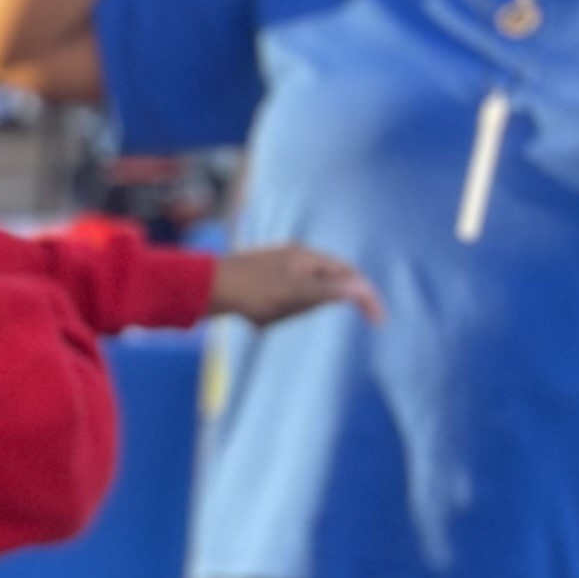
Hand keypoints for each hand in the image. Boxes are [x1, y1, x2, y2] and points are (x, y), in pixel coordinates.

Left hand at [210, 243, 380, 326]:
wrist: (199, 288)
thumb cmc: (249, 290)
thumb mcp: (294, 294)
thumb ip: (328, 292)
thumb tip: (362, 290)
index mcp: (306, 256)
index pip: (348, 274)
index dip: (366, 297)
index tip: (378, 322)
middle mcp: (292, 257)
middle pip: (324, 285)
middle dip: (314, 307)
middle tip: (287, 317)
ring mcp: (274, 269)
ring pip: (299, 297)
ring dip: (291, 313)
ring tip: (265, 318)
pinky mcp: (257, 282)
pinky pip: (277, 303)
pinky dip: (274, 315)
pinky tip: (255, 321)